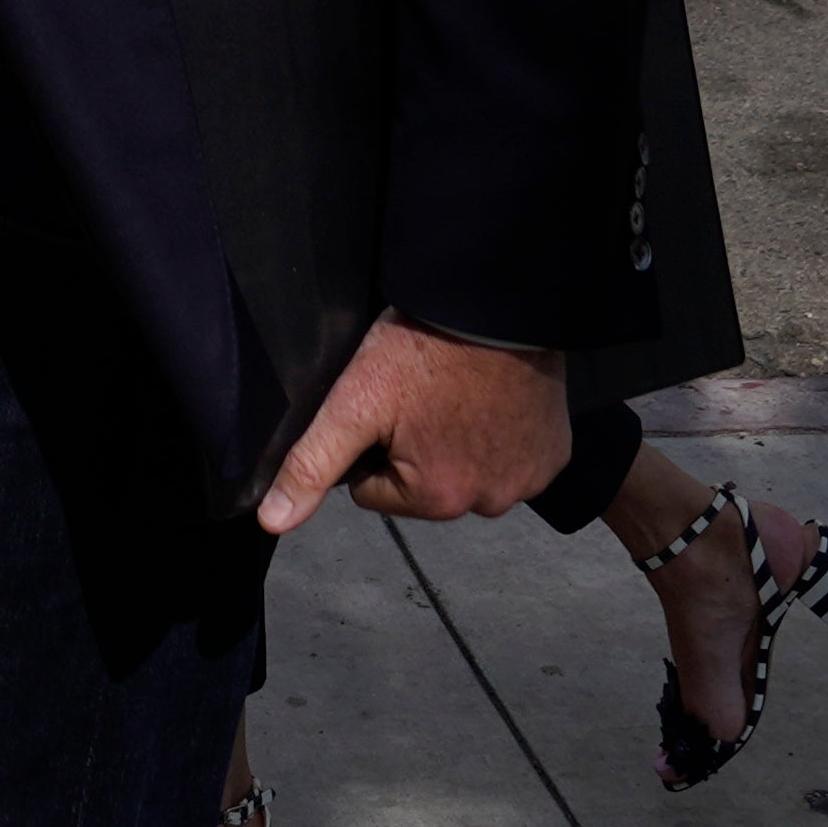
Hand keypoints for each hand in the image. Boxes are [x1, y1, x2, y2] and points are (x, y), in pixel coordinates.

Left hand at [256, 313, 581, 533]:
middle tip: (423, 396)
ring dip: (461, 443)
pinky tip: (495, 401)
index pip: (375, 490)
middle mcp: (489, 504)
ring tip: (457, 395)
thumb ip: (311, 464)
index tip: (389, 407)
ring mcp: (528, 482)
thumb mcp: (353, 402)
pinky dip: (503, 436)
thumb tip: (273, 522)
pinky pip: (514, 459)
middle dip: (418, 448)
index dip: (373, 446)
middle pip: (425, 486)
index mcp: (437, 498)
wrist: (495, 303)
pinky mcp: (555, 457)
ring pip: (469, 473)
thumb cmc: (423, 348)